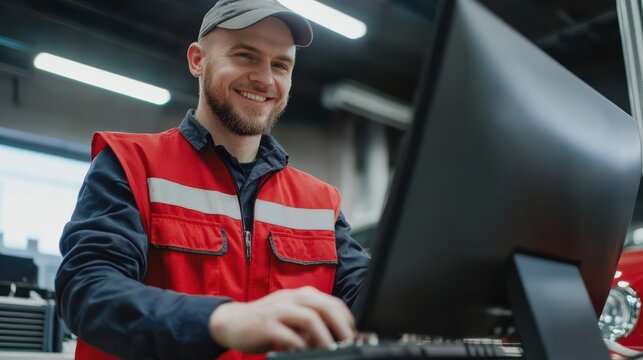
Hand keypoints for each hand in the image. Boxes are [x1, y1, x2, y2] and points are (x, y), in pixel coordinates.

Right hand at [208, 286, 355, 352]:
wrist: (231, 321)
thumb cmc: (266, 321)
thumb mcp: (292, 316)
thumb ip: (312, 322)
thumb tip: (337, 337)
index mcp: (301, 295)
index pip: (332, 302)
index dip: (347, 320)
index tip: (355, 336)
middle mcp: (291, 299)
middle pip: (325, 307)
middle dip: (341, 327)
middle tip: (349, 345)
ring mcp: (278, 310)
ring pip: (310, 318)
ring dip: (324, 337)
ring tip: (331, 351)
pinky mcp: (266, 325)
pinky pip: (289, 335)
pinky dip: (300, 346)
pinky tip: (304, 353)